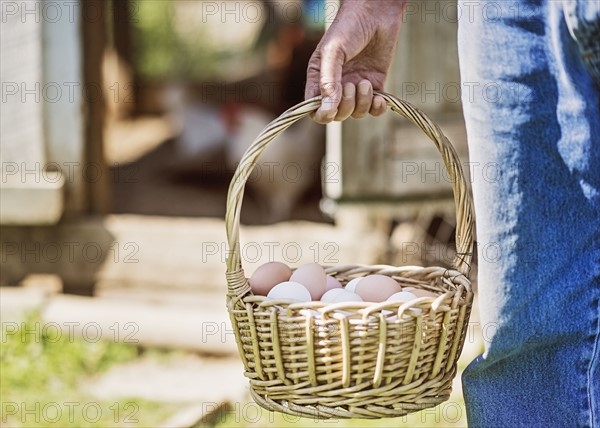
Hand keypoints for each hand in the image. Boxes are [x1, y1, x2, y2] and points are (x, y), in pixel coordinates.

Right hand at [305, 1, 405, 123]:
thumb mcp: (333, 52)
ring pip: (356, 113)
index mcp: (319, 79)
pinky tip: (380, 97)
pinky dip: (377, 108)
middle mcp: (336, 86)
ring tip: (366, 82)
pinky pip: (374, 109)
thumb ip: (328, 82)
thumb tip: (327, 110)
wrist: (377, 13)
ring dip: (362, 103)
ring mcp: (355, 87)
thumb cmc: (349, 27)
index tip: (331, 109)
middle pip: (337, 115)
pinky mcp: (375, 86)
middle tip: (353, 84)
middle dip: (346, 106)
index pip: (315, 109)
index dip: (322, 114)